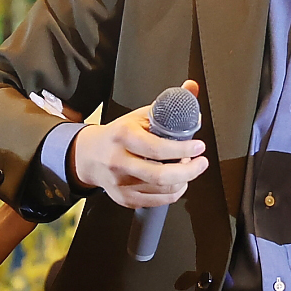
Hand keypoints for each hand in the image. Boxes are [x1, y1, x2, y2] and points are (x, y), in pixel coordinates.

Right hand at [70, 81, 208, 208]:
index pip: (157, 148)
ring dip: (184, 180)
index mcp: (123, 136)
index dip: (183, 149)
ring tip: (188, 169)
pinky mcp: (124, 199)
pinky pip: (158, 202)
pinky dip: (174, 192)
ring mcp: (121, 183)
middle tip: (201, 163)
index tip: (198, 146)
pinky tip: (177, 182)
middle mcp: (119, 161)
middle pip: (160, 176)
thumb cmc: (118, 135)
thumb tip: (191, 88)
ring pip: (163, 190)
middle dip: (189, 171)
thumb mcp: (139, 115)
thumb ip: (167, 104)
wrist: (89, 156)